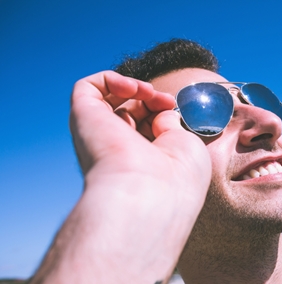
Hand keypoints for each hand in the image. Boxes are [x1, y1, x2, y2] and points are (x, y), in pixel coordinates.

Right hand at [70, 70, 210, 188]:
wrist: (150, 194)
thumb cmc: (178, 179)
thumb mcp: (187, 147)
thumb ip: (172, 126)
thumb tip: (161, 112)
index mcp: (142, 163)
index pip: (146, 129)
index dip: (162, 111)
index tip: (174, 109)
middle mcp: (117, 152)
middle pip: (129, 113)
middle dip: (151, 99)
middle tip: (166, 101)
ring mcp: (99, 137)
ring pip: (107, 100)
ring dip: (132, 86)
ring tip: (148, 92)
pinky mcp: (83, 120)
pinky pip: (87, 88)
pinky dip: (111, 79)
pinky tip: (132, 89)